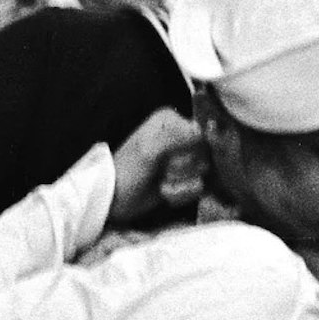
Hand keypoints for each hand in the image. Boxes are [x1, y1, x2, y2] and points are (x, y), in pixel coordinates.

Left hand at [108, 110, 208, 227]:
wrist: (114, 199)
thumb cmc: (126, 172)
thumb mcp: (147, 150)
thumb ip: (174, 137)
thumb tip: (202, 132)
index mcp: (171, 120)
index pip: (202, 134)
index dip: (191, 151)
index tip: (171, 159)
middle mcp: (180, 134)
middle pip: (204, 155)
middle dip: (183, 170)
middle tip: (162, 171)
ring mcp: (183, 156)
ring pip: (202, 173)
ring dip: (180, 184)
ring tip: (161, 182)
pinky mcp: (185, 177)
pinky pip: (199, 187)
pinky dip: (181, 194)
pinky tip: (164, 192)